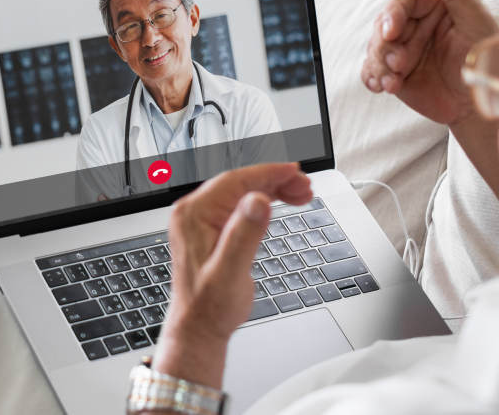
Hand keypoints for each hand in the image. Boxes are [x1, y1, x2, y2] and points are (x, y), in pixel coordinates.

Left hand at [151, 164, 313, 390]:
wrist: (199, 327)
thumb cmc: (209, 306)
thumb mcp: (230, 272)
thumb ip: (243, 235)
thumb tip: (258, 201)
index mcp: (193, 215)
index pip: (235, 181)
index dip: (268, 173)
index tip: (294, 171)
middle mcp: (194, 213)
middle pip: (240, 183)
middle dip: (275, 181)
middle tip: (305, 187)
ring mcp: (201, 220)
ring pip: (242, 193)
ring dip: (272, 190)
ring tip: (302, 194)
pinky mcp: (212, 229)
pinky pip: (239, 206)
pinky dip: (263, 202)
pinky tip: (281, 203)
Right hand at [360, 0, 498, 125]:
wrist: (479, 101)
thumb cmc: (484, 59)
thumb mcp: (475, 23)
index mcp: (432, 6)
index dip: (393, 12)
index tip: (392, 31)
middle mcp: (414, 25)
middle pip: (382, 24)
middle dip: (385, 46)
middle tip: (399, 64)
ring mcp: (401, 49)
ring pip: (374, 48)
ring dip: (379, 65)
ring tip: (393, 82)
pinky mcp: (394, 72)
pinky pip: (371, 70)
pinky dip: (372, 77)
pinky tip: (380, 86)